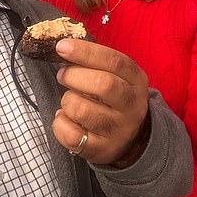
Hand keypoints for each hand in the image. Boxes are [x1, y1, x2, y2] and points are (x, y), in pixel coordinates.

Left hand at [52, 38, 149, 166]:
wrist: (133, 138)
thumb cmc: (115, 98)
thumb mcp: (117, 75)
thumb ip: (96, 61)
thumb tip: (64, 46)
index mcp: (136, 80)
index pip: (114, 61)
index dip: (85, 52)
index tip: (62, 47)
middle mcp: (131, 105)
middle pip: (102, 84)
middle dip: (73, 76)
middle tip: (63, 75)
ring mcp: (118, 130)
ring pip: (82, 110)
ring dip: (67, 100)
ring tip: (69, 99)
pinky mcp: (102, 150)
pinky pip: (72, 136)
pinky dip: (60, 123)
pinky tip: (65, 117)